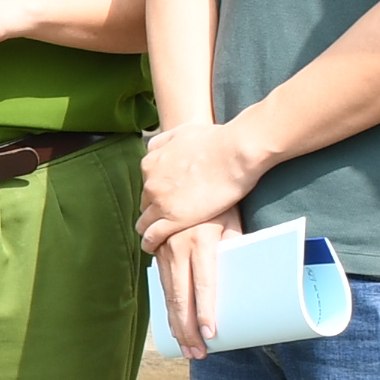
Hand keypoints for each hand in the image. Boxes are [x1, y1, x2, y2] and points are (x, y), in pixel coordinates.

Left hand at [135, 118, 264, 252]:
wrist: (234, 152)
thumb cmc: (215, 140)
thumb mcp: (180, 132)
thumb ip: (163, 141)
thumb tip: (152, 147)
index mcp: (151, 163)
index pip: (148, 184)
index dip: (157, 193)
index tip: (165, 199)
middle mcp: (151, 183)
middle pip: (146, 203)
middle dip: (155, 210)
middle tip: (167, 218)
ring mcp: (161, 202)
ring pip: (145, 222)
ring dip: (149, 229)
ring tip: (155, 239)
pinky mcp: (175, 219)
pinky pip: (153, 237)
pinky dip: (151, 243)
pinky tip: (154, 248)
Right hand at [153, 211, 235, 358]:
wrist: (192, 175)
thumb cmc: (222, 201)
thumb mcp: (233, 221)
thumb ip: (235, 248)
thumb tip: (243, 278)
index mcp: (201, 240)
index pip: (204, 284)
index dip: (206, 311)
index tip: (211, 335)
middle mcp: (178, 246)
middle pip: (181, 296)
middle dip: (188, 329)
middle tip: (197, 354)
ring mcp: (164, 249)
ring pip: (168, 294)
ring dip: (177, 324)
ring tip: (187, 348)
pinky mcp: (157, 250)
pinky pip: (162, 285)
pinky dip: (168, 308)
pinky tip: (174, 326)